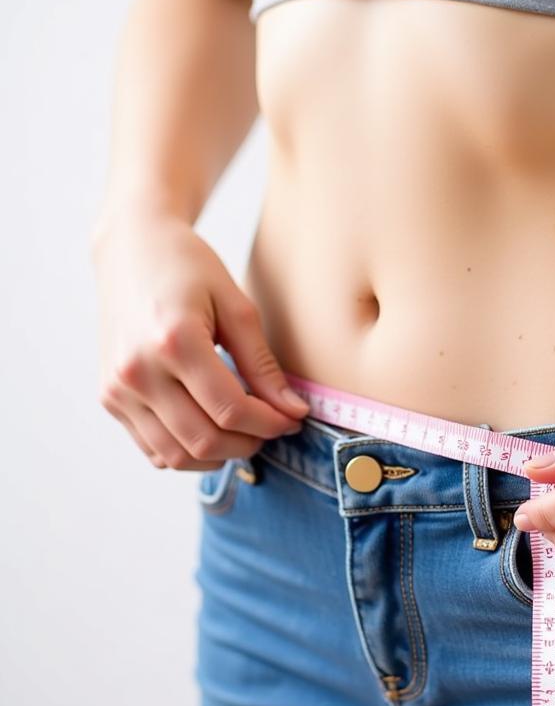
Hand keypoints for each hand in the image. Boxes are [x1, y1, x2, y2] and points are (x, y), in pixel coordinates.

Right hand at [90, 210, 308, 469]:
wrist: (131, 249)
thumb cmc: (189, 268)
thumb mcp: (236, 306)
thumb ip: (263, 364)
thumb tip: (293, 411)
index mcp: (173, 341)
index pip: (230, 409)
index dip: (270, 424)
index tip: (294, 419)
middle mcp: (137, 371)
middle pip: (204, 439)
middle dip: (250, 443)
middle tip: (274, 428)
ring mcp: (117, 389)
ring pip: (177, 456)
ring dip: (220, 455)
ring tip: (247, 432)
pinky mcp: (109, 398)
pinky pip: (153, 450)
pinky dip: (189, 452)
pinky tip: (213, 430)